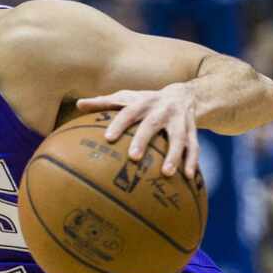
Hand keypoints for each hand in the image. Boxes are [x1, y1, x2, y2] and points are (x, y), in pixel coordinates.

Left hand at [76, 82, 199, 178]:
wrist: (185, 95)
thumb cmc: (146, 101)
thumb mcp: (127, 98)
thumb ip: (104, 102)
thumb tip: (78, 104)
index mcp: (143, 102)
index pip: (128, 112)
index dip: (118, 124)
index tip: (108, 138)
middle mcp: (162, 110)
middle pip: (152, 125)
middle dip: (143, 140)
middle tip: (133, 157)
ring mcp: (180, 121)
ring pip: (179, 138)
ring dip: (174, 155)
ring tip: (167, 173)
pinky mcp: (193, 131)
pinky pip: (194, 147)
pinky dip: (192, 161)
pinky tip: (189, 177)